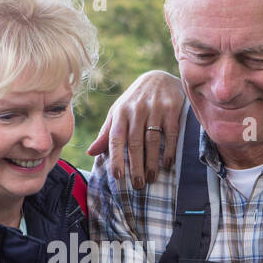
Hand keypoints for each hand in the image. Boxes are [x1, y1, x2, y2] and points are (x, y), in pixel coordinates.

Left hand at [86, 70, 184, 188]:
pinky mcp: (172, 108)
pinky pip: (171, 133)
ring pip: (152, 140)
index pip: (116, 138)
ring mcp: (155, 109)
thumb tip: (91, 152)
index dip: (116, 158)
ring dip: (152, 162)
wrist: (158, 77)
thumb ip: (106, 133)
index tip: (117, 176)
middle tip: (137, 185)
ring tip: (151, 178)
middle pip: (135, 143)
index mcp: (120, 113)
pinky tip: (167, 163)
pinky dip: (170, 149)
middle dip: (136, 166)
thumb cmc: (134, 101)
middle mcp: (137, 110)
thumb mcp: (118, 112)